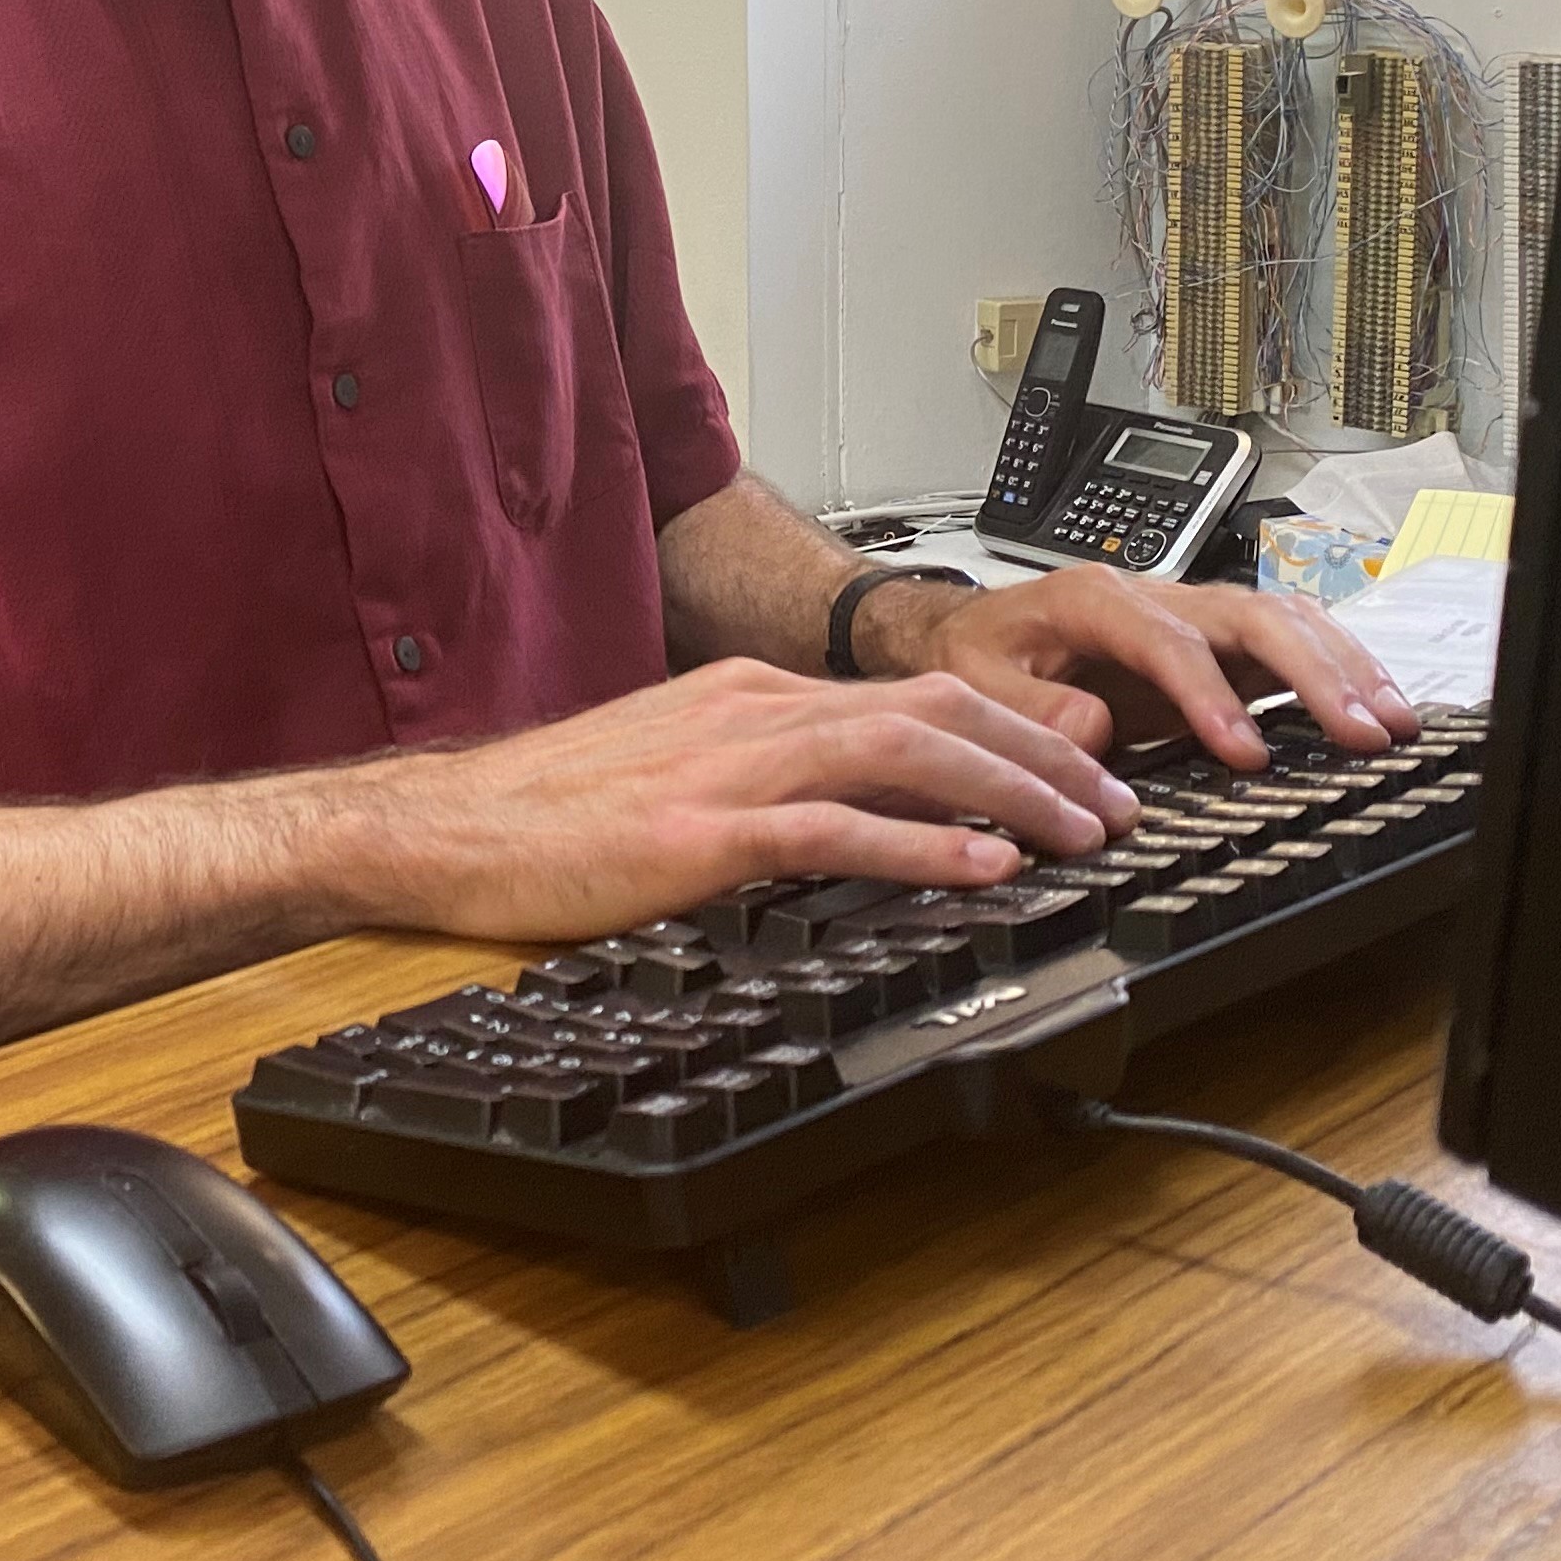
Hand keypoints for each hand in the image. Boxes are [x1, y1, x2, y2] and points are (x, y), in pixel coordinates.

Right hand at [365, 658, 1139, 947]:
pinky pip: (836, 829)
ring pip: (904, 750)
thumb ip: (761, 782)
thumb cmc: (541, 815)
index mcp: (745, 699)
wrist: (440, 829)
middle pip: (931, 708)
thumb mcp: (670, 773)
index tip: (1076, 770)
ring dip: (1010, 789)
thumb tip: (851, 815)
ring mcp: (726, 769)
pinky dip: (924, 842)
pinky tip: (986, 867)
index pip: (908, 693)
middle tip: (1120, 801)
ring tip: (1084, 831)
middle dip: (1041, 752)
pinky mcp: (698, 832)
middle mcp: (749, 713)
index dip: (1010, 728)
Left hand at [871, 568, 1419, 770]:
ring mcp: (1192, 614)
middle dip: (1314, 674)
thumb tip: (1095, 733)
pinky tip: (1375, 706)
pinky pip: (1287, 645)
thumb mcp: (977, 683)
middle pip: (1251, 616)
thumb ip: (1032, 709)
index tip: (1245, 753)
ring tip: (1392, 724)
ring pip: (1284, 621)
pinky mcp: (1215, 642)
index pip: (1169, 641)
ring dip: (1342, 670)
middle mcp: (1155, 596)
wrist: (971, 631)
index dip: (1212, 696)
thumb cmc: (979, 653)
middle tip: (1364, 733)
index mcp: (1093, 599)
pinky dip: (1337, 671)